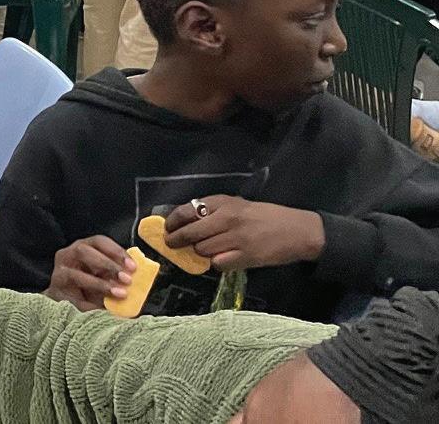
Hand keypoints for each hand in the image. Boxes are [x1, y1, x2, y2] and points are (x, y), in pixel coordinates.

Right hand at [46, 235, 137, 310]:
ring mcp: (58, 275)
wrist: (63, 299)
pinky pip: (74, 299)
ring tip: (120, 294)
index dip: (116, 251)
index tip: (133, 267)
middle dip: (107, 264)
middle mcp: (66, 257)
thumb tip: (139, 277)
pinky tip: (105, 310)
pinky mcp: (55, 293)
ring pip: (75, 275)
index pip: (98, 241)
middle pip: (83, 252)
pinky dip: (91, 306)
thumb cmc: (88, 284)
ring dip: (99, 284)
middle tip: (127, 280)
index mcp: (81, 247)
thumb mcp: (101, 274)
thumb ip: (115, 272)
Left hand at [164, 196, 324, 271]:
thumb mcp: (239, 204)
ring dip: (198, 253)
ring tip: (202, 251)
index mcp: (224, 202)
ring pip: (202, 250)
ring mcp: (235, 239)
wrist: (298, 231)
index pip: (186, 211)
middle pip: (190, 233)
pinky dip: (216, 263)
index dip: (172, 221)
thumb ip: (214, 210)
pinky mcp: (245, 257)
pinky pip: (218, 263)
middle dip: (176, 241)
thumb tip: (186, 220)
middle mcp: (227, 218)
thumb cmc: (266, 216)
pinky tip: (221, 259)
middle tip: (172, 244)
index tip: (168, 227)